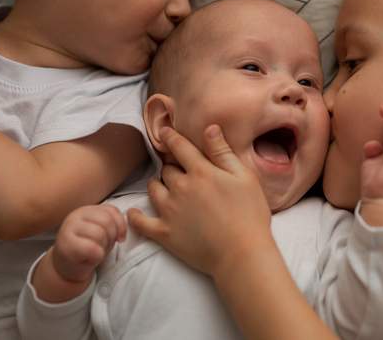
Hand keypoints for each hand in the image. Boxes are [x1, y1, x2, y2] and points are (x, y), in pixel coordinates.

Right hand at [51, 204, 125, 282]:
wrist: (67, 268)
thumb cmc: (88, 248)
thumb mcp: (103, 232)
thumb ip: (113, 222)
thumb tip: (125, 224)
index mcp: (87, 210)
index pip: (111, 210)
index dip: (121, 225)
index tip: (119, 238)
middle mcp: (76, 215)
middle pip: (106, 222)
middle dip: (111, 237)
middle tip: (105, 246)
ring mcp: (68, 229)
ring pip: (99, 234)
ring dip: (103, 247)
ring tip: (97, 252)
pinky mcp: (65, 246)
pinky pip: (91, 248)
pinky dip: (97, 256)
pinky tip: (91, 259)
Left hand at [128, 125, 271, 277]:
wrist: (242, 254)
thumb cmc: (249, 214)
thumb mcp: (244, 177)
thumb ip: (222, 151)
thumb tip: (208, 128)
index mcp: (200, 172)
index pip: (179, 147)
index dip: (170, 136)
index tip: (164, 131)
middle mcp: (180, 187)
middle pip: (167, 169)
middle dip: (171, 166)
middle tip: (178, 170)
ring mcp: (170, 211)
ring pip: (154, 189)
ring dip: (157, 185)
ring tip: (163, 187)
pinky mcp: (165, 233)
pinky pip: (142, 222)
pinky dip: (136, 216)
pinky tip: (133, 213)